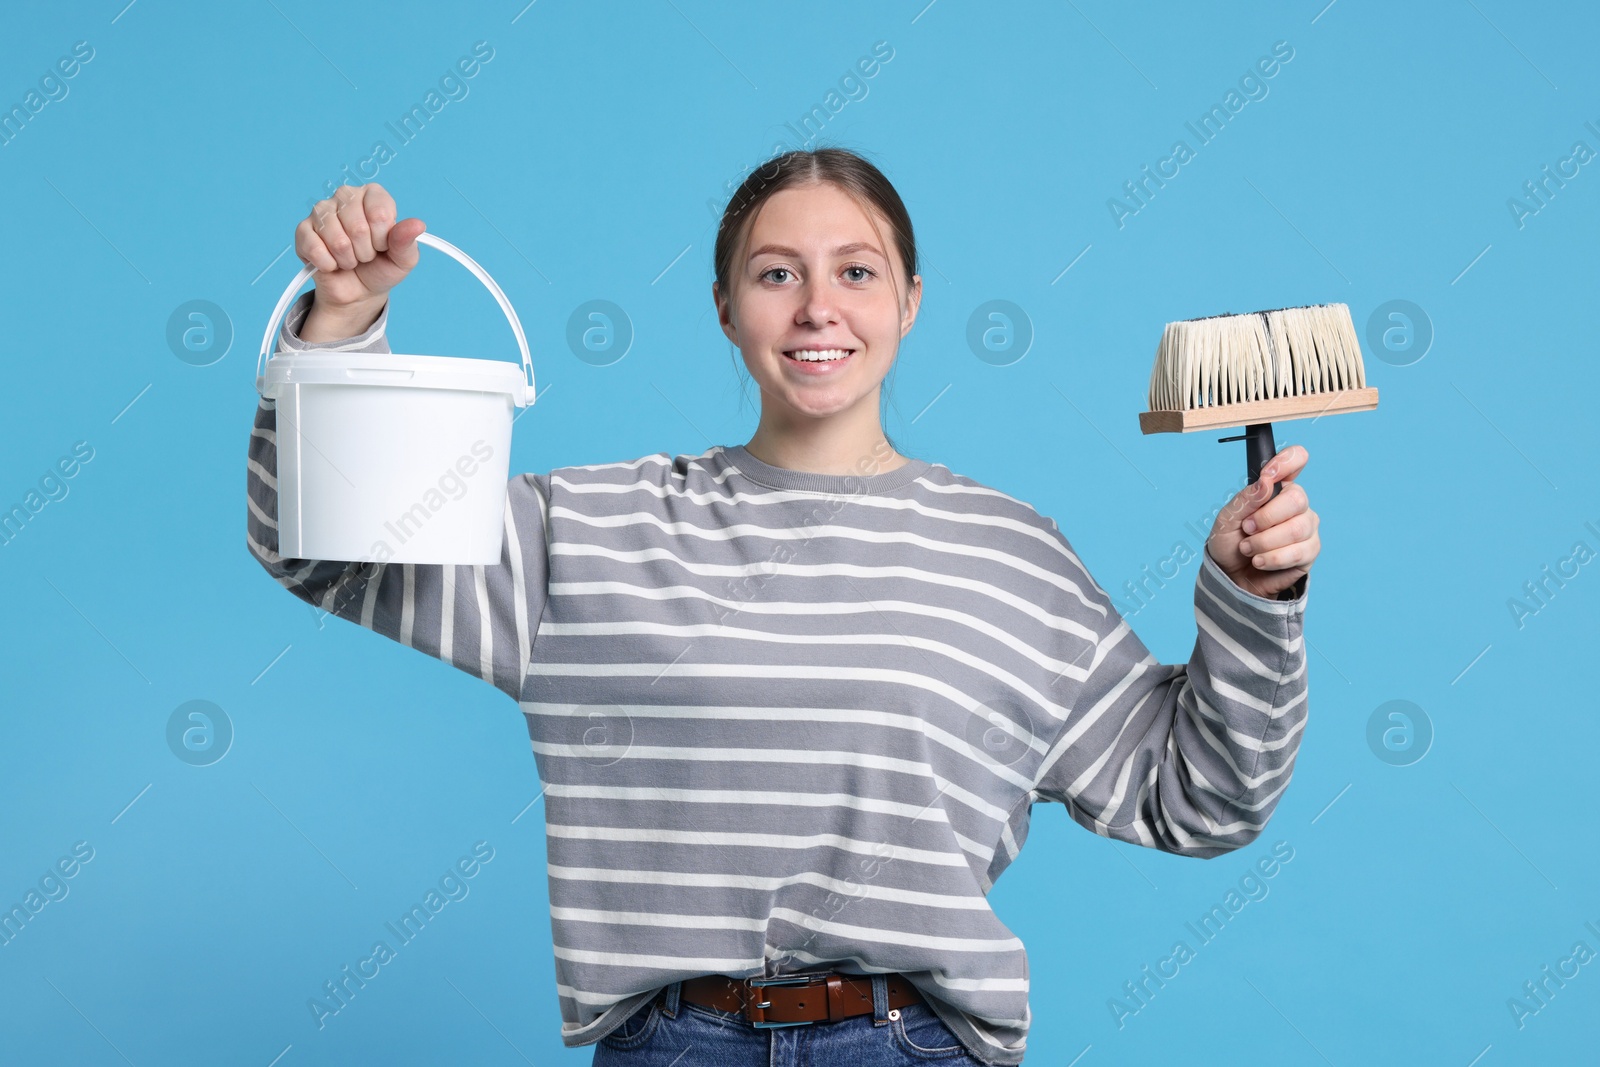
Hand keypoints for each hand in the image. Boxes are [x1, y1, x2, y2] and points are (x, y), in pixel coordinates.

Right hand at [294, 183, 424, 339]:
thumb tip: (417, 225)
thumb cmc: (381, 268)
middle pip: (357, 227)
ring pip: (336, 240)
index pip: (380, 214)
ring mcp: (321, 211)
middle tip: (365, 255)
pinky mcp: (303, 230)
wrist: (358, 292)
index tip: (383, 245)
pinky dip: (328, 265)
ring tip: (350, 259)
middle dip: (365, 252)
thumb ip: (407, 241)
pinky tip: (332, 263)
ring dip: (347, 260)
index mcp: (373, 195)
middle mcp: (346, 196)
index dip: (382, 239)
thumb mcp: (402, 259)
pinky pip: (315, 249)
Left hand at [1206, 444, 1318, 598]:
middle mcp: (1296, 504)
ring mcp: (1306, 527)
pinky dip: (1272, 558)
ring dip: (1264, 542)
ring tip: (1248, 549)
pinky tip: (1260, 561)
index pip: (1296, 460)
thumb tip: (1267, 481)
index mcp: (1276, 487)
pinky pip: (1298, 551)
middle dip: (1265, 518)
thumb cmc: (1229, 544)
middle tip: (1247, 529)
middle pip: (1297, 499)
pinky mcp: (1310, 551)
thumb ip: (1246, 499)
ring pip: (1296, 528)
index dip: (1287, 461)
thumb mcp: (1226, 519)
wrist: (1232, 577)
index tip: (1268, 475)